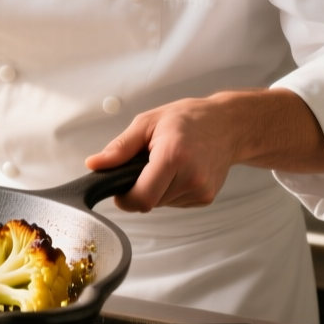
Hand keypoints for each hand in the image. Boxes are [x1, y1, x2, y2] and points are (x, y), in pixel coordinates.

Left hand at [83, 89, 323, 211]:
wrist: (228, 125)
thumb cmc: (188, 119)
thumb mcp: (148, 122)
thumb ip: (120, 148)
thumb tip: (94, 165)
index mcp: (173, 156)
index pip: (141, 198)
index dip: (124, 198)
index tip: (120, 186)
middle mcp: (191, 177)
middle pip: (149, 203)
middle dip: (140, 189)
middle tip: (147, 164)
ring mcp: (201, 190)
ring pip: (161, 204)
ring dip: (156, 190)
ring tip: (167, 163)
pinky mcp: (206, 198)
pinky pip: (175, 202)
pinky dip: (170, 191)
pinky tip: (179, 171)